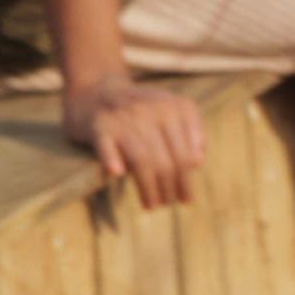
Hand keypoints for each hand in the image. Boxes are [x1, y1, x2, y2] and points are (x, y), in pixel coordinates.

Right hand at [62, 76, 205, 209]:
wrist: (97, 89)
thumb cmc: (140, 110)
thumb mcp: (171, 112)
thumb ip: (189, 133)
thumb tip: (197, 163)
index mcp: (176, 108)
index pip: (186, 154)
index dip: (186, 180)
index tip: (186, 198)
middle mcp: (153, 110)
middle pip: (166, 160)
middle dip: (170, 187)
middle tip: (169, 203)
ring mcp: (125, 117)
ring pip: (142, 159)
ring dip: (148, 187)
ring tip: (152, 204)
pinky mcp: (99, 125)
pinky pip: (107, 145)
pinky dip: (112, 158)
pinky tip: (117, 173)